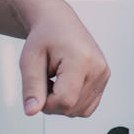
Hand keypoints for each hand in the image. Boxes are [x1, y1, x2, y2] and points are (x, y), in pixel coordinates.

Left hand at [18, 0, 110, 115]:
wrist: (58, 22)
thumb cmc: (45, 36)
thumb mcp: (29, 60)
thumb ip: (31, 87)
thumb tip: (32, 111)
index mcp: (82, 60)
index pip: (65, 101)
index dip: (45, 103)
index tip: (38, 88)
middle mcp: (98, 68)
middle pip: (72, 108)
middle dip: (52, 102)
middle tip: (45, 79)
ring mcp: (104, 75)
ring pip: (80, 111)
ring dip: (62, 102)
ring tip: (56, 80)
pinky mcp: (104, 80)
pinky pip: (87, 107)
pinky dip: (73, 102)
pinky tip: (65, 85)